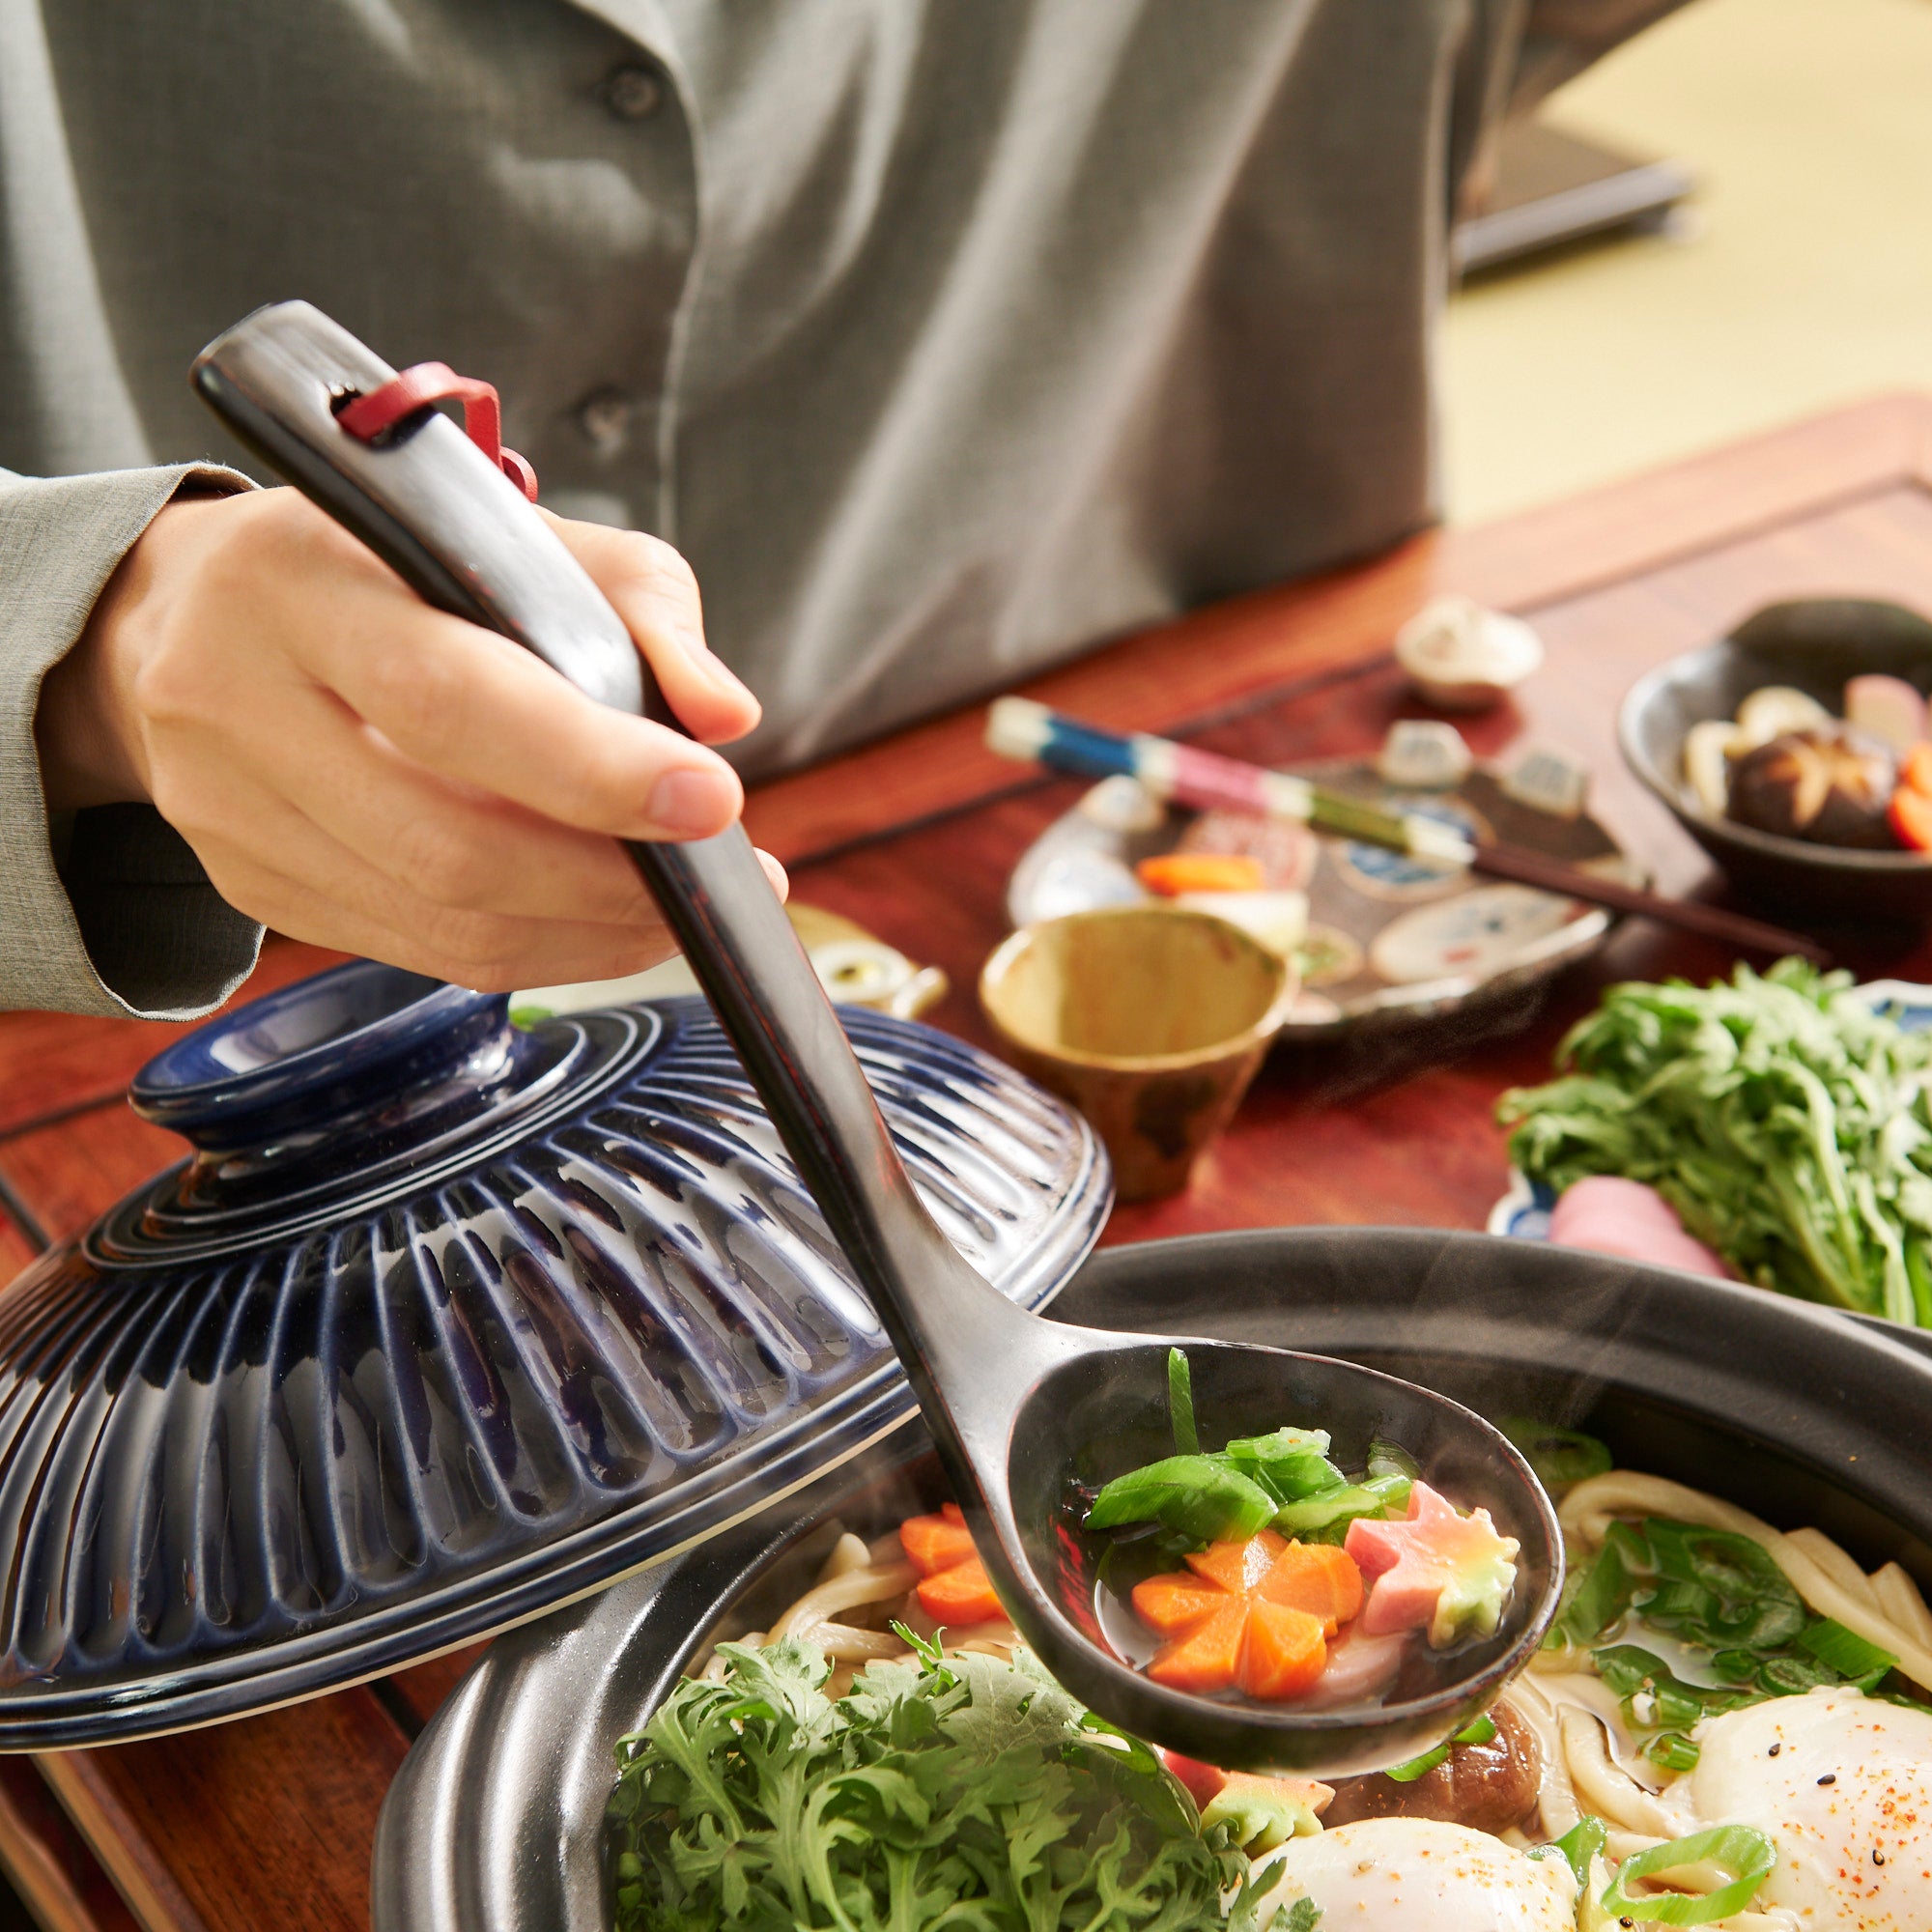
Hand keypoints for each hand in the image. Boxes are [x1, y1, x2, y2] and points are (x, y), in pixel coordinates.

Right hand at [35, 486, 783, 989]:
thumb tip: (725, 716)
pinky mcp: (250, 882)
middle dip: (607, 881)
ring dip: (587, 932)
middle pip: (445, 840)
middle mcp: (235, 696)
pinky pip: (422, 950)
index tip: (710, 798)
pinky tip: (602, 925)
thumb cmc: (382, 561)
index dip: (589, 766)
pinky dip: (537, 949)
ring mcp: (229, 808)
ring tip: (675, 910)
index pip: (449, 698)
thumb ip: (633, 601)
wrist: (190, 612)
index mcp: (298, 577)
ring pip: (439, 918)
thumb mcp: (506, 528)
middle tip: (711, 881)